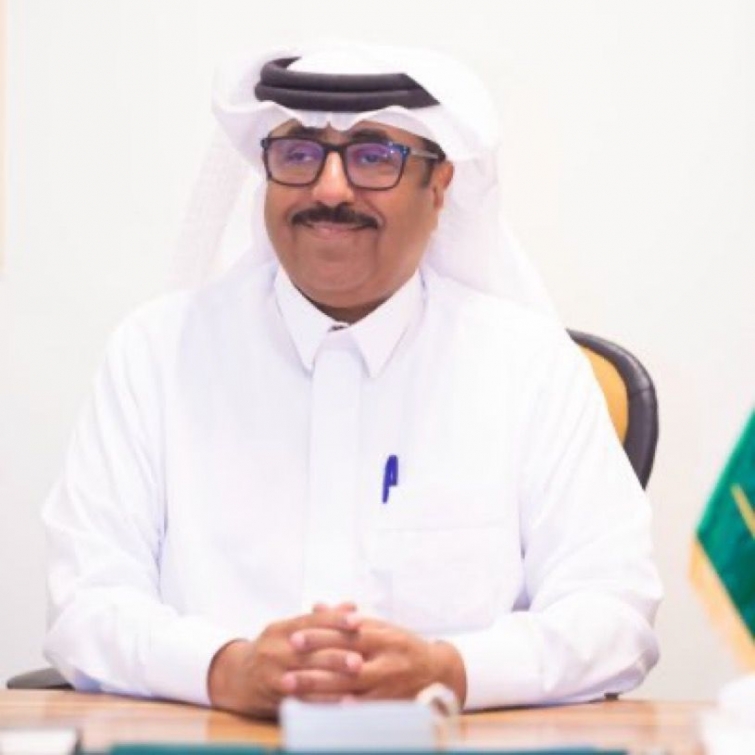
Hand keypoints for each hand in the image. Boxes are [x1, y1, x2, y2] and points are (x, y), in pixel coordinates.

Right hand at [207, 606, 361, 717]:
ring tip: (353, 683)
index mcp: (282, 628)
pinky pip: (301, 700)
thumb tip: (352, 604)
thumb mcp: (291, 630)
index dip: (335, 620)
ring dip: (332, 680)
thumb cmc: (274, 649)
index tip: (358, 620)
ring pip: (305, 676)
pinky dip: (323, 702)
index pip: (311, 621)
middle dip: (336, 655)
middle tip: (360, 660)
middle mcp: (275, 648)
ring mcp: (272, 673)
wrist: (236, 677)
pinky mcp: (272, 695)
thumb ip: (323, 619)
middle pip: (309, 650)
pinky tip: (341, 702)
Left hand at [285, 614, 466, 704]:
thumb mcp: (379, 626)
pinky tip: (320, 711)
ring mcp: (388, 684)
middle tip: (285, 669)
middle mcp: (385, 659)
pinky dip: (340, 710)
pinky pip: (361, 709)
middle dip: (313, 667)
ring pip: (349, 688)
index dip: (320, 636)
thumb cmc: (403, 646)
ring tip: (292, 690)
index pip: (346, 634)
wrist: (439, 672)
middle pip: (344, 662)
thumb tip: (317, 605)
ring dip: (318, 691)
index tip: (294, 638)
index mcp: (382, 636)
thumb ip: (347, 620)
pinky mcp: (390, 705)